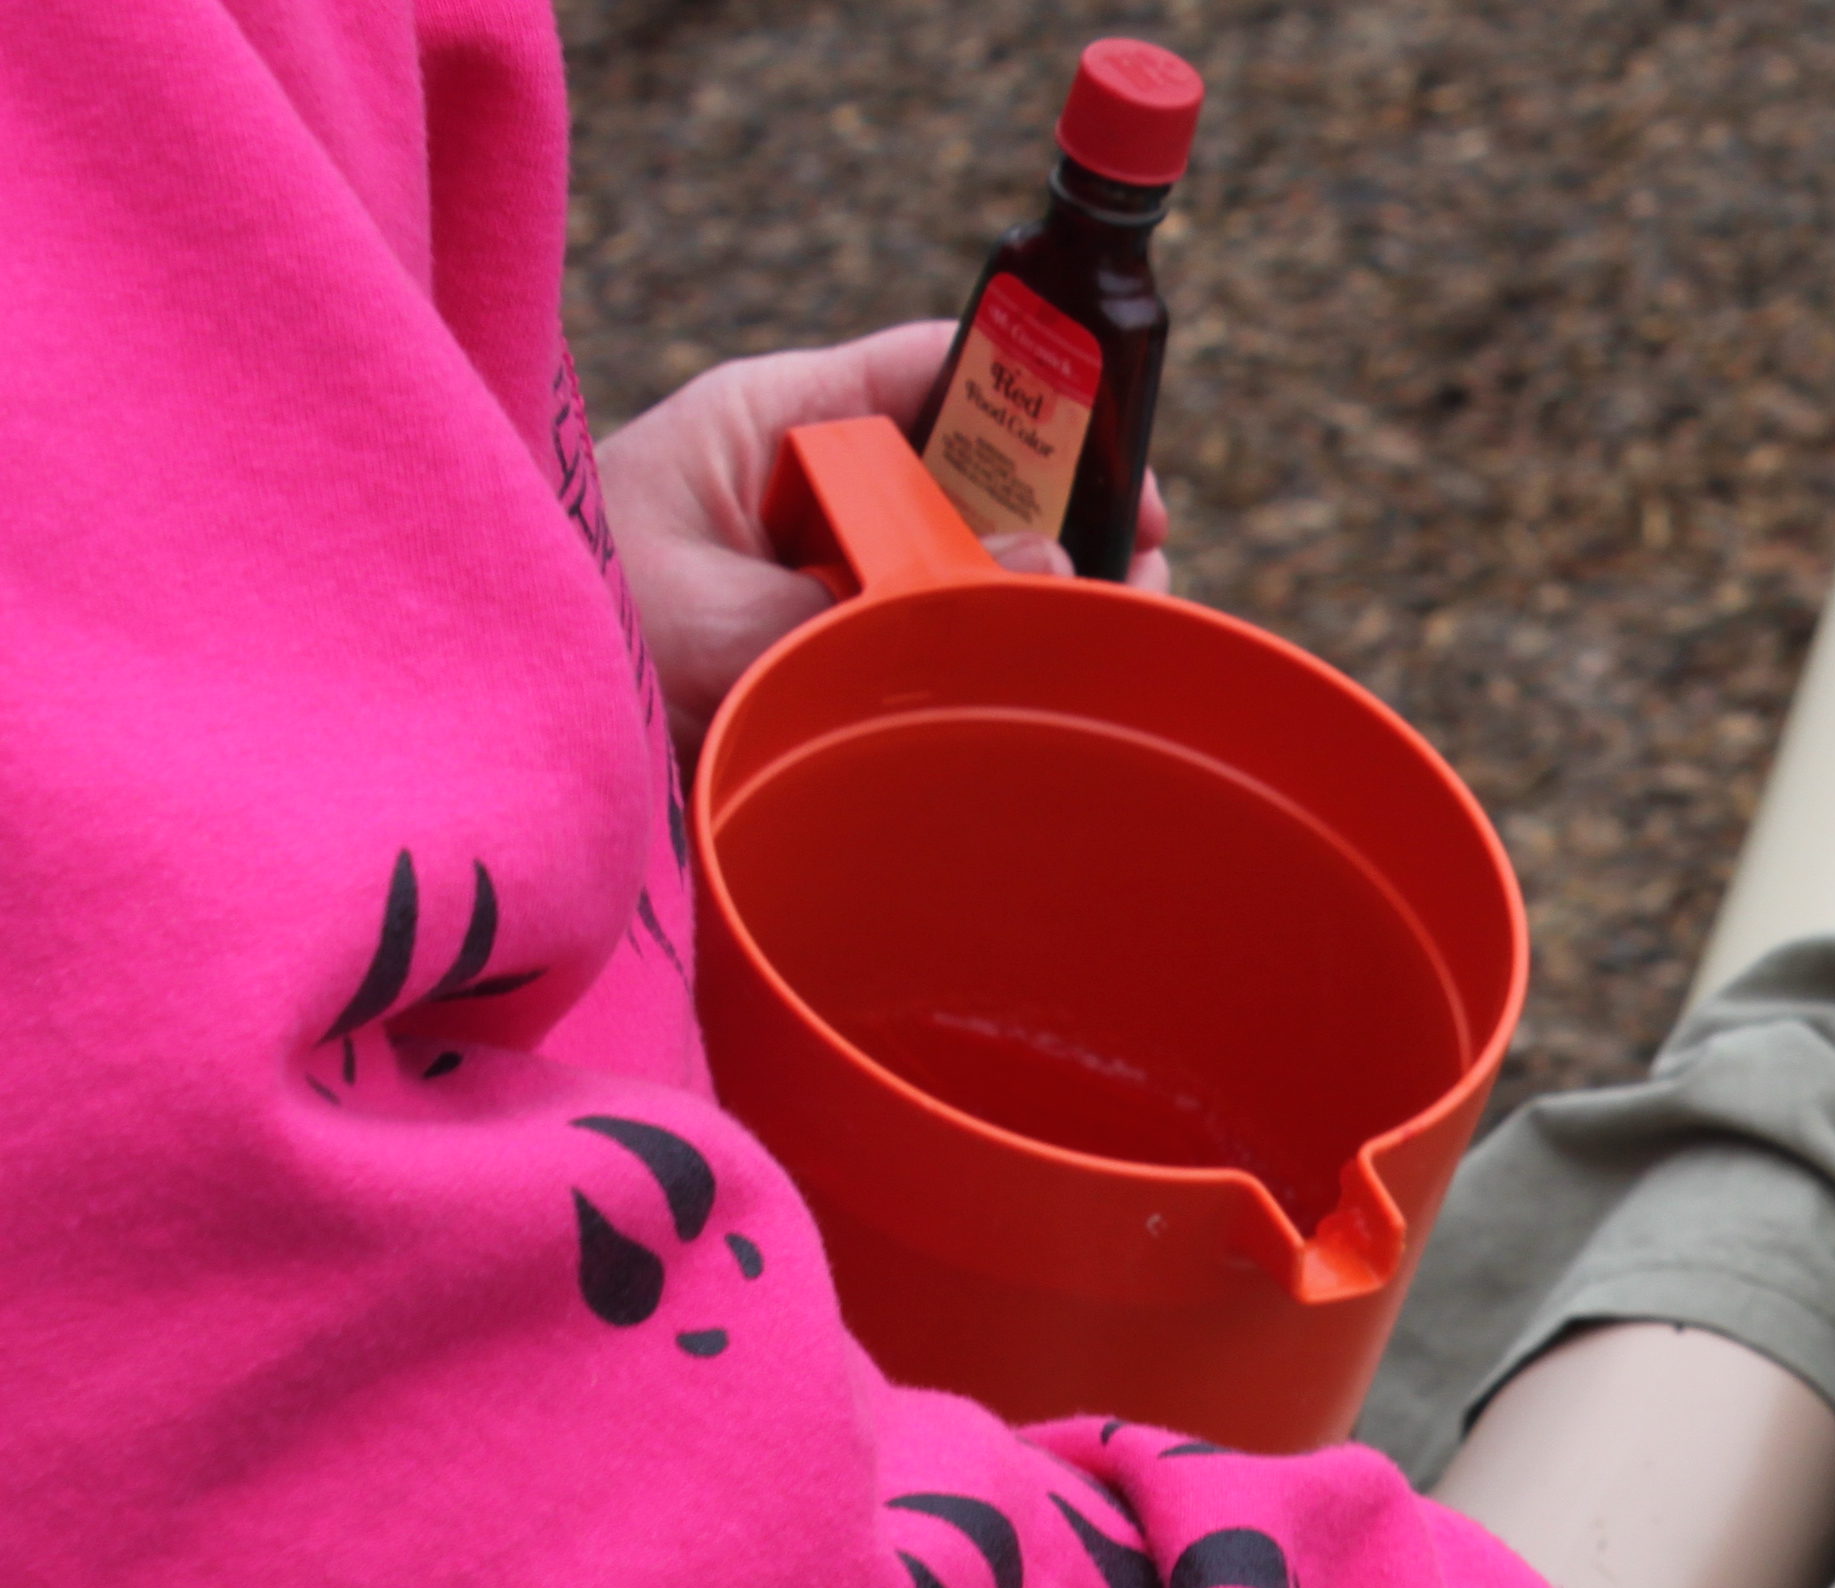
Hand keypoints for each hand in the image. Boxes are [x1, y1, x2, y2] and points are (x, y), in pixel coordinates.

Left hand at [595, 324, 1173, 749]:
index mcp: (771, 424)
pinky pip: (927, 649)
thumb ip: (881, 603)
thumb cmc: (563, 655)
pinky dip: (984, 675)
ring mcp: (819, 578)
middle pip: (969, 476)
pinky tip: (1035, 707)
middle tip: (1135, 580)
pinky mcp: (823, 662)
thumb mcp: (719, 623)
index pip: (933, 368)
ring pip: (958, 570)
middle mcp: (807, 489)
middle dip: (1061, 521)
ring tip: (1100, 655)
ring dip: (1028, 609)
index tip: (1122, 467)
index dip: (1044, 400)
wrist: (488, 761)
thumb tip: (1047, 570)